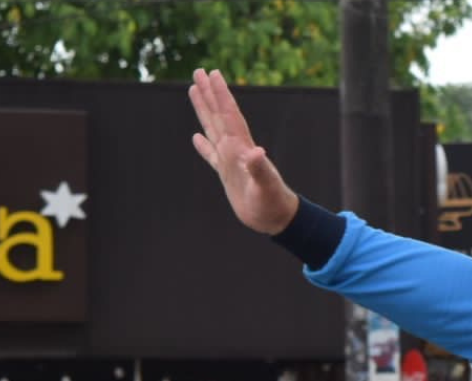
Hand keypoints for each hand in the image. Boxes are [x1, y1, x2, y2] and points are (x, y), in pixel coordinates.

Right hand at [189, 68, 299, 234]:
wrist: (276, 218)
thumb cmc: (273, 203)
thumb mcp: (266, 186)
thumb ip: (260, 169)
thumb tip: (257, 152)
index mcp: (241, 147)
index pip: (229, 114)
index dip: (220, 94)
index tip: (212, 73)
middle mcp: (235, 149)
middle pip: (219, 114)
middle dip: (209, 93)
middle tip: (199, 71)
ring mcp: (230, 160)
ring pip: (213, 128)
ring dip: (204, 110)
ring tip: (194, 90)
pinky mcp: (227, 174)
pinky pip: (211, 155)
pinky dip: (203, 146)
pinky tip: (196, 137)